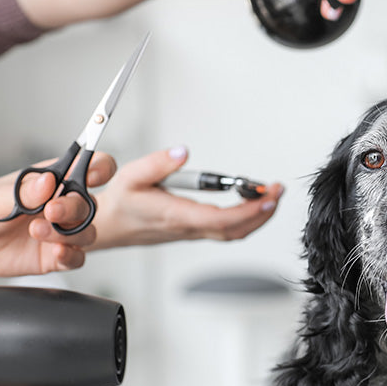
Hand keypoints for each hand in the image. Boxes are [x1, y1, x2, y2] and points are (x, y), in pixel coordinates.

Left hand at [0, 153, 116, 280]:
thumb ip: (25, 192)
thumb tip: (48, 181)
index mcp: (52, 180)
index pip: (89, 167)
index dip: (100, 167)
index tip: (93, 174)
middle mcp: (61, 204)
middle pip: (88, 202)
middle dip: (73, 207)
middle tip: (51, 211)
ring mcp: (60, 231)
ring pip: (87, 231)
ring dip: (67, 233)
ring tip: (37, 231)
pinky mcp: (55, 255)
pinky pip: (77, 258)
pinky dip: (71, 256)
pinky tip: (56, 253)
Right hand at [88, 146, 283, 250]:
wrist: (108, 226)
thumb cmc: (120, 203)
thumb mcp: (131, 176)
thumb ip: (157, 163)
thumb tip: (182, 152)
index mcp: (176, 215)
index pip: (220, 219)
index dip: (248, 212)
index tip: (267, 198)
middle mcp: (189, 228)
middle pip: (235, 230)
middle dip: (262, 213)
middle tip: (277, 191)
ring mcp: (193, 232)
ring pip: (234, 233)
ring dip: (257, 216)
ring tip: (271, 195)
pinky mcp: (195, 231)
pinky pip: (227, 230)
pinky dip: (246, 218)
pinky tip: (252, 203)